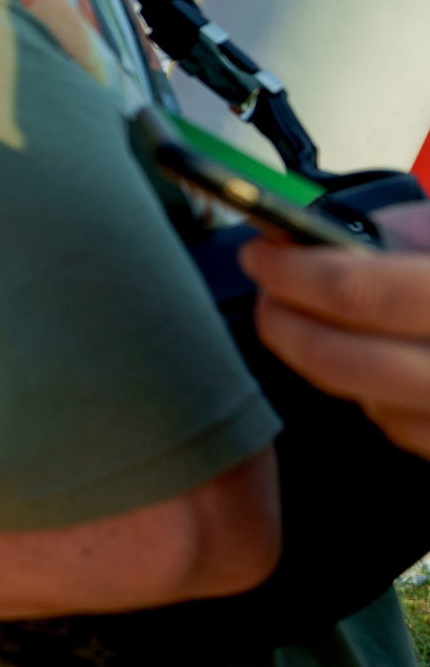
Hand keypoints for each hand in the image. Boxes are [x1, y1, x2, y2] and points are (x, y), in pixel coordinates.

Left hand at [244, 202, 429, 456]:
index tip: (259, 252)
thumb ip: (406, 233)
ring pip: (369, 404)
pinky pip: (408, 432)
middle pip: (347, 363)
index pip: (360, 290)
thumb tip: (314, 237)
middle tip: (267, 294)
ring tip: (313, 321)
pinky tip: (377, 363)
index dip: (293, 271)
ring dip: (326, 363)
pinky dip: (377, 399)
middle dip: (287, 325)